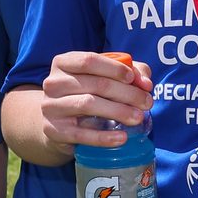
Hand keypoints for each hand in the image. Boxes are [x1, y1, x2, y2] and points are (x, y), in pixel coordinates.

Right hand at [37, 51, 154, 155]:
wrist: (58, 123)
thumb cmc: (87, 93)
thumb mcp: (104, 76)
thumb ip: (129, 72)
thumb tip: (145, 83)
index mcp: (63, 63)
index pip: (89, 60)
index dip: (114, 68)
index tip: (133, 78)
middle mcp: (53, 83)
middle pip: (95, 84)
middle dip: (126, 93)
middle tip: (147, 102)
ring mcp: (51, 107)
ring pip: (88, 104)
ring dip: (118, 111)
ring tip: (138, 117)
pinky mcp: (54, 131)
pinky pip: (81, 134)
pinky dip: (104, 137)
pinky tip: (122, 137)